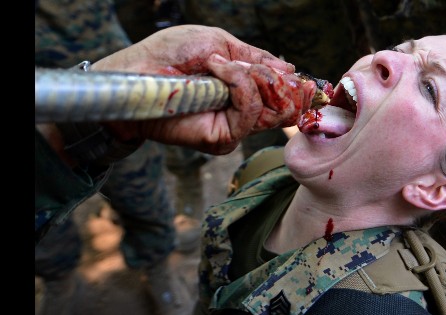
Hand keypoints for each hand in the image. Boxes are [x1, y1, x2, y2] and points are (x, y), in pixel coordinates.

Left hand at [92, 25, 315, 153]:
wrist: (138, 72)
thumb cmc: (171, 54)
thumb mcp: (220, 44)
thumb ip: (256, 58)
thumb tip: (289, 70)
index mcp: (244, 89)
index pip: (283, 97)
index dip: (297, 90)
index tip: (307, 82)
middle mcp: (242, 112)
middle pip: (285, 108)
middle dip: (280, 83)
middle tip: (256, 67)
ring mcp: (233, 128)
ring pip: (272, 111)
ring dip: (255, 79)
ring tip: (223, 65)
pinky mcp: (222, 139)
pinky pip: (250, 114)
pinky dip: (239, 87)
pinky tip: (216, 72)